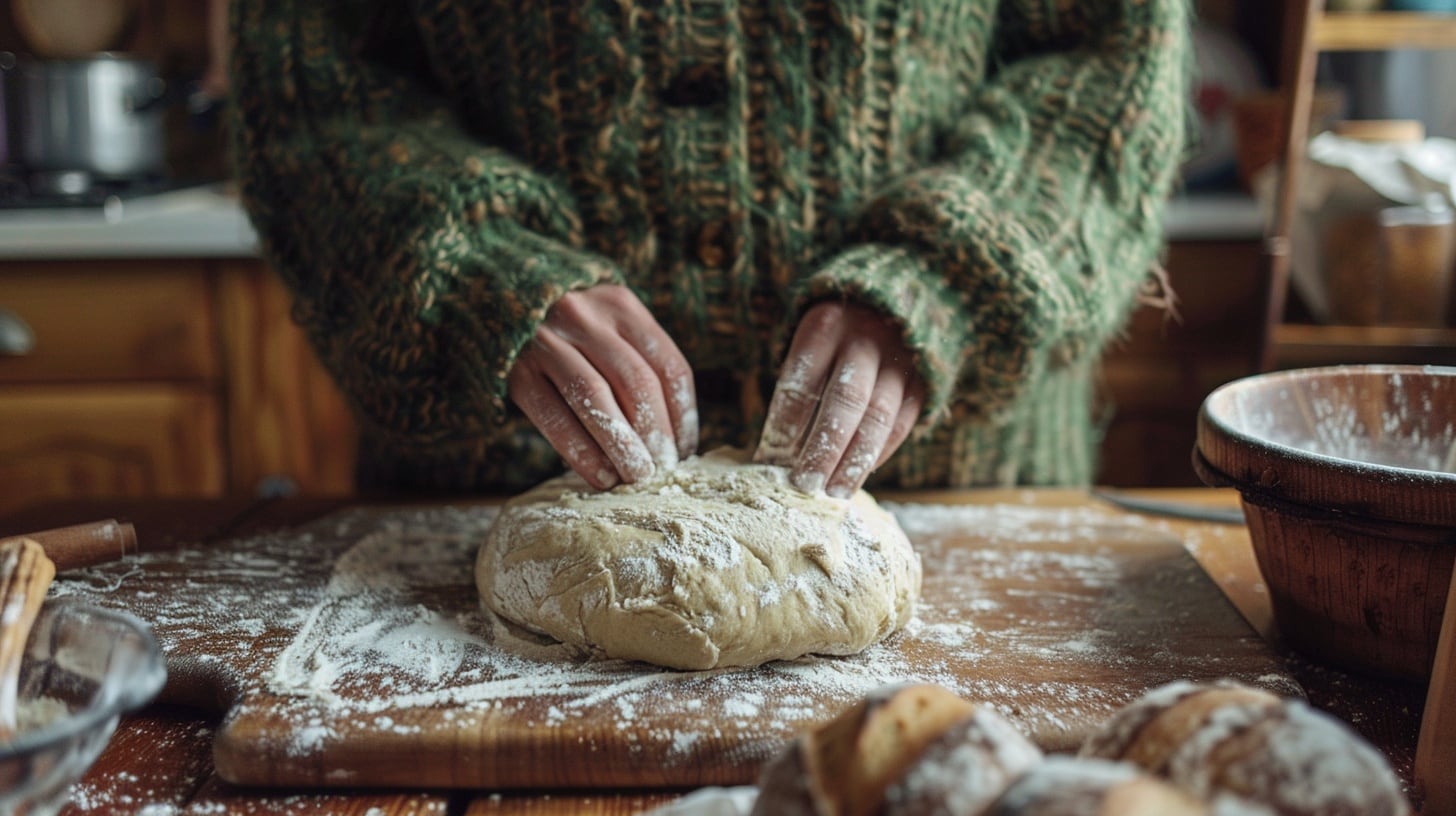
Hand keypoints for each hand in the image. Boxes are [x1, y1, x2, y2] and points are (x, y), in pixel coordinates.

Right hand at [508, 285, 697, 489]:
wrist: (492, 298)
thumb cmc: (565, 325)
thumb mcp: (605, 322)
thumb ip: (634, 358)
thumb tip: (670, 436)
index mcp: (620, 305)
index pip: (668, 366)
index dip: (682, 416)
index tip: (684, 451)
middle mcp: (585, 317)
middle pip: (636, 383)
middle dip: (655, 435)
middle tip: (662, 471)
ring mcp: (547, 341)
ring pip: (596, 399)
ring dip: (621, 445)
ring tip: (636, 477)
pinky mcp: (517, 370)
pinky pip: (554, 416)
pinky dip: (581, 451)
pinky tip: (599, 475)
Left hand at [754, 301, 923, 496]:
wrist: (888, 306)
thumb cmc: (832, 335)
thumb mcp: (808, 343)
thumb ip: (797, 388)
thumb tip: (773, 453)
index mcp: (825, 324)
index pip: (801, 382)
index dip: (783, 427)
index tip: (767, 463)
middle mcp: (865, 338)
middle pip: (844, 400)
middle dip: (823, 448)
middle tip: (804, 485)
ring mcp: (899, 360)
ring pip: (878, 416)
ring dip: (854, 460)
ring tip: (833, 493)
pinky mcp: (922, 381)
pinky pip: (901, 423)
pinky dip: (879, 453)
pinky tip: (858, 475)